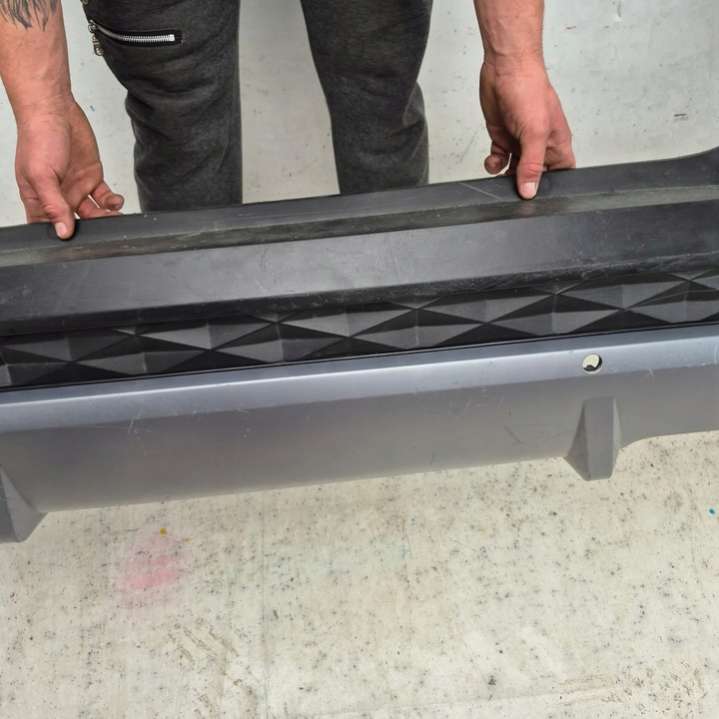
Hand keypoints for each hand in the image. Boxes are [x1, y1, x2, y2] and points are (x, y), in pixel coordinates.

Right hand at [15, 96, 123, 238]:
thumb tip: (62, 231)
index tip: (76, 242)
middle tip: (103, 228)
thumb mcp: (41, 175)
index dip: (61, 237)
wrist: (55, 109)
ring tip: (113, 215)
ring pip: (93, 213)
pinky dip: (112, 203)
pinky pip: (104, 198)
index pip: (48, 227)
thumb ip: (53, 205)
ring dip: (105, 217)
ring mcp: (76, 187)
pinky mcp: (92, 177)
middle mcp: (58, 196)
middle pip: (76, 223)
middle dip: (90, 229)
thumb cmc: (39, 137)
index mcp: (38, 199)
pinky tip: (115, 202)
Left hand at [480, 57, 574, 198]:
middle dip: (525, 183)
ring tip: (502, 174)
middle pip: (535, 175)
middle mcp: (539, 144)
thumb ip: (532, 165)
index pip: (562, 172)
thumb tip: (530, 190)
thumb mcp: (535, 133)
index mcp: (556, 143)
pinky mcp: (502, 138)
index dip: (554, 185)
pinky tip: (493, 161)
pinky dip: (494, 165)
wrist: (504, 70)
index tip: (540, 194)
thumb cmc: (529, 90)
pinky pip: (499, 161)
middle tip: (514, 188)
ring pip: (515, 170)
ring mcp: (520, 141)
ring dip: (506, 177)